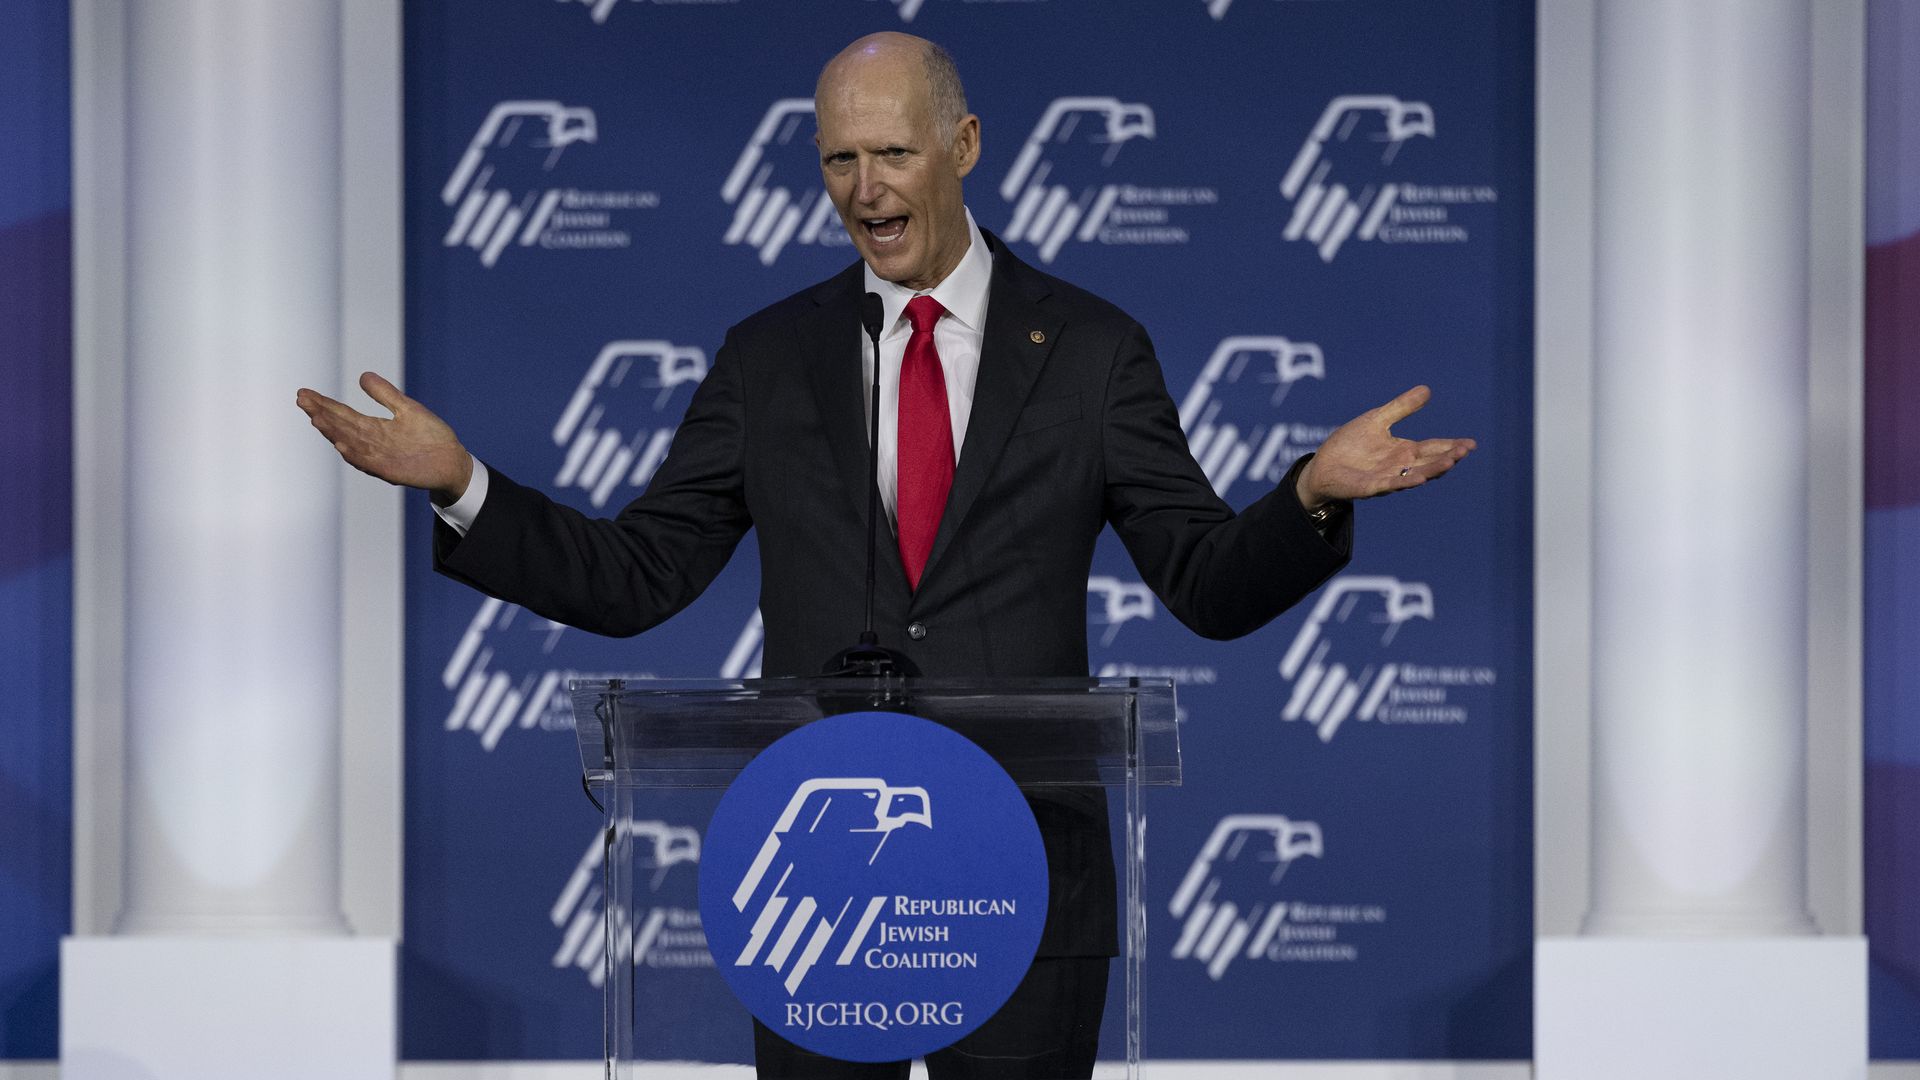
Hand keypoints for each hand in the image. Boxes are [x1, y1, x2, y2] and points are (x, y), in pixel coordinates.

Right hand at [296, 372, 472, 502]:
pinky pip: (369, 463)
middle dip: (321, 414)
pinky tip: (341, 444)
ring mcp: (380, 457)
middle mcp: (371, 443)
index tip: (304, 394)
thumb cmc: (430, 436)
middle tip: (302, 401)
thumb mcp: (407, 408)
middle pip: (341, 427)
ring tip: (316, 418)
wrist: (452, 461)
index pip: (343, 414)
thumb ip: (385, 395)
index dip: (323, 405)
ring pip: (350, 444)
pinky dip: (354, 455)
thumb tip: (363, 375)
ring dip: (333, 433)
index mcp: (374, 428)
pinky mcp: (391, 470)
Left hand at [1295, 385, 1474, 508]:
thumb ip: (1401, 407)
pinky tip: (1419, 478)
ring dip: (1433, 470)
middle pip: (1430, 462)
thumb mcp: (1377, 419)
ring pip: (1415, 475)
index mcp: (1404, 451)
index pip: (1433, 447)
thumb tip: (1427, 390)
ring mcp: (1387, 478)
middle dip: (1448, 457)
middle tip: (1465, 450)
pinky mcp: (1370, 487)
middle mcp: (1400, 467)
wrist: (1323, 465)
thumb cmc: (1350, 444)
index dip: (1451, 446)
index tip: (1471, 443)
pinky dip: (1406, 482)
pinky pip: (1391, 485)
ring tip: (1450, 462)